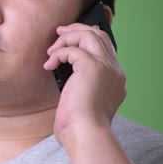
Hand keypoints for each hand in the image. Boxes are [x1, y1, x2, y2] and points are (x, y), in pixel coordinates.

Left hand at [43, 23, 125, 146]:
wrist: (85, 133)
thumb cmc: (79, 124)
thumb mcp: (82, 100)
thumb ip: (80, 83)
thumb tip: (63, 69)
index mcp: (114, 79)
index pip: (105, 49)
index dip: (87, 39)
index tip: (69, 39)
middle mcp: (114, 70)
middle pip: (99, 36)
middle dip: (77, 30)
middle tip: (59, 32)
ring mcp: (105, 67)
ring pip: (89, 36)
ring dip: (66, 38)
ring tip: (51, 50)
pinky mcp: (92, 67)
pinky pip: (72, 49)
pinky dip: (58, 54)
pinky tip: (49, 65)